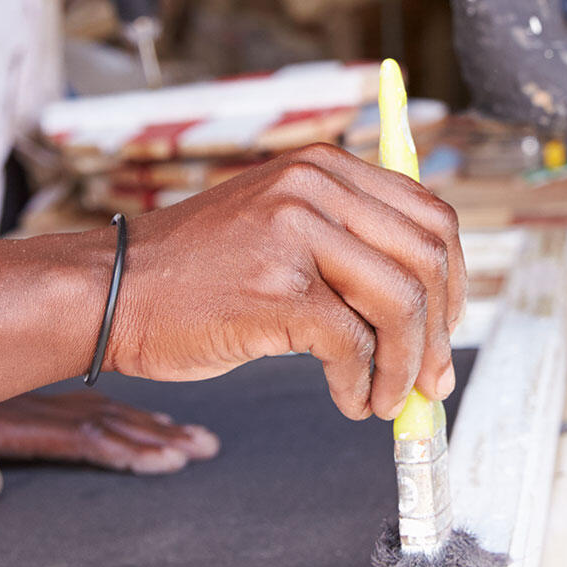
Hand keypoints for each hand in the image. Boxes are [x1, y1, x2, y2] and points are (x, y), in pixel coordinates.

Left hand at [0, 390, 220, 503]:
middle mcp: (21, 397)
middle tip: (204, 447)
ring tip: (190, 432)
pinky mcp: (14, 384)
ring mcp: (21, 388)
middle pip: (104, 415)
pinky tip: (134, 409)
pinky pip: (78, 390)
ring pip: (98, 401)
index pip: (79, 434)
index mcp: (3, 416)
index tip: (171, 458)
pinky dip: (116, 402)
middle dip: (156, 433)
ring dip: (146, 418)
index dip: (127, 449)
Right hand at [105, 143, 465, 420]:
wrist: (112, 291)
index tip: (447, 327)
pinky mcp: (276, 289)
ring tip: (387, 398)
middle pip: (429, 257)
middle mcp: (314, 186)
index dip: (453, 280)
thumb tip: (431, 307)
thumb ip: (346, 241)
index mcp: (323, 167)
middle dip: (441, 330)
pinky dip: (362, 384)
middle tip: (430, 381)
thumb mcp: (278, 224)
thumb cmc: (196, 273)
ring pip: (401, 303)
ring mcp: (294, 234)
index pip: (429, 214)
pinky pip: (353, 345)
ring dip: (406, 366)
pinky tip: (348, 399)